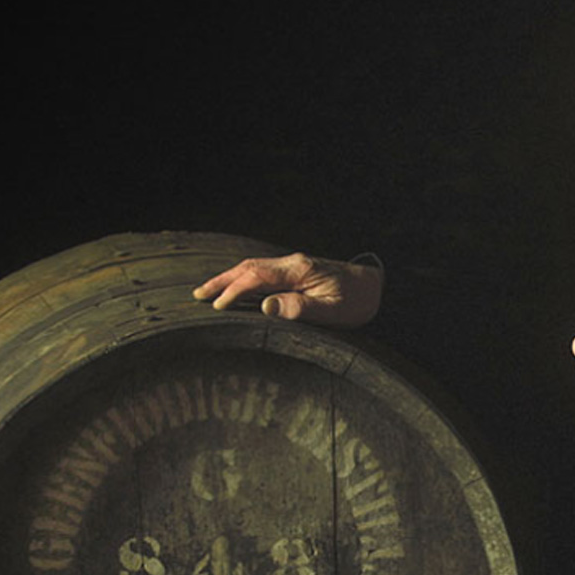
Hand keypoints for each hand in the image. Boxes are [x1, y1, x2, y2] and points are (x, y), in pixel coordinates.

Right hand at [192, 253, 382, 327]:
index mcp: (300, 270)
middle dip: (222, 281)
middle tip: (197, 295)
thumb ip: (301, 309)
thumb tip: (267, 307)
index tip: (217, 307)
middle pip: (249, 267)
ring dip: (230, 279)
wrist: (377, 287)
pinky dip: (244, 281)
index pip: (257, 277)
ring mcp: (294, 266)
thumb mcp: (334, 310)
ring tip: (208, 293)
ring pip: (254, 269)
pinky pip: (264, 274)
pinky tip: (235, 291)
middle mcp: (293, 263)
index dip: (235, 291)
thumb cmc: (358, 301)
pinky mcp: (297, 273)